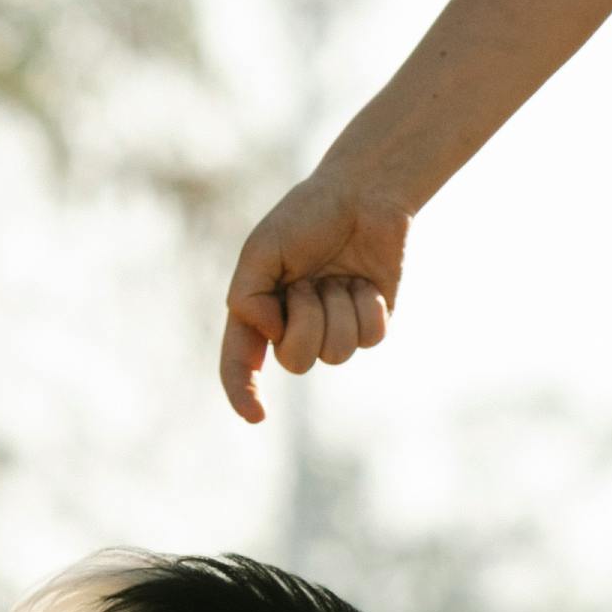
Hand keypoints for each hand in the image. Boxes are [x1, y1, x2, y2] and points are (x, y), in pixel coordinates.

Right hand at [217, 169, 406, 423]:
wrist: (362, 196)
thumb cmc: (306, 218)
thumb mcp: (263, 249)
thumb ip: (249, 294)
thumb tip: (269, 334)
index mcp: (260, 310)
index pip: (241, 361)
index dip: (243, 391)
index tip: (256, 415)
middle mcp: (294, 325)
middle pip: (296, 362)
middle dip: (306, 321)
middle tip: (311, 282)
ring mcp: (334, 326)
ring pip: (336, 354)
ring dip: (339, 309)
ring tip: (340, 277)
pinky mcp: (370, 322)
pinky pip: (369, 338)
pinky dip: (368, 306)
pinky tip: (365, 281)